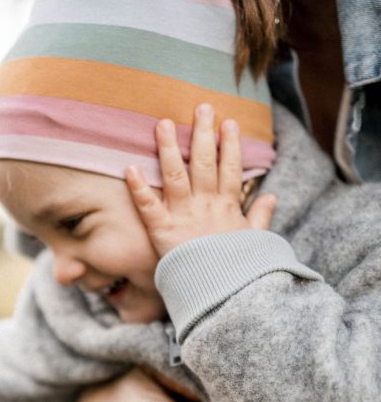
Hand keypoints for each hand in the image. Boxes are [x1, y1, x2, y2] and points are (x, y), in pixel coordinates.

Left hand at [126, 104, 275, 257]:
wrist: (223, 296)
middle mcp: (205, 206)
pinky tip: (129, 167)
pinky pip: (148, 206)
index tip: (229, 122)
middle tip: (201, 106)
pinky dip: (138, 187)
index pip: (230, 168)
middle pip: (205, 162)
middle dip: (203, 133)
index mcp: (227, 207)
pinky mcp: (162, 231)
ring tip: (163, 123)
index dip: (230, 144)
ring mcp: (183, 216)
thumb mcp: (254, 242)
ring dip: (169, 147)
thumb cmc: (237, 270)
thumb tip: (271, 197)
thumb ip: (260, 217)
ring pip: (176, 175)